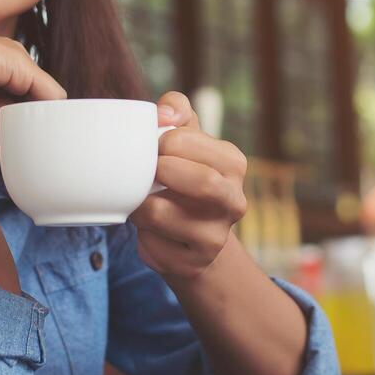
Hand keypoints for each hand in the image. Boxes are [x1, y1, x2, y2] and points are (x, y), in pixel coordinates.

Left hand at [129, 91, 248, 282]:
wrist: (192, 237)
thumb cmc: (183, 174)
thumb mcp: (186, 137)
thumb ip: (176, 109)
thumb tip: (163, 114)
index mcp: (233, 163)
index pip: (191, 142)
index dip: (163, 141)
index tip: (153, 146)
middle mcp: (234, 201)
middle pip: (202, 182)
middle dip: (161, 172)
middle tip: (147, 173)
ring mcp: (216, 237)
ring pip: (163, 216)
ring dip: (140, 206)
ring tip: (139, 201)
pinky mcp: (193, 265)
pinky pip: (153, 248)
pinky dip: (141, 237)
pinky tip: (149, 231)